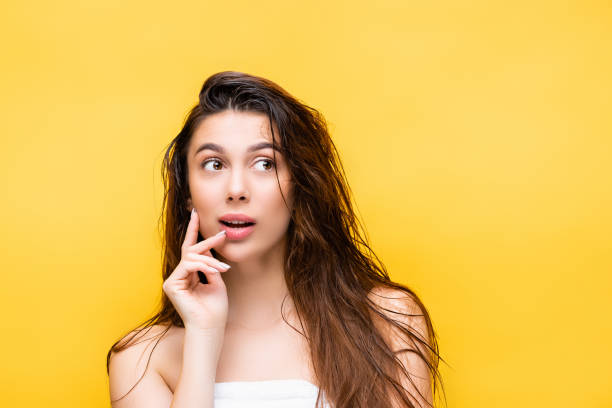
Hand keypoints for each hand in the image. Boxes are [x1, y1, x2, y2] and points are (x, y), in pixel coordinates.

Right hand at [162, 209, 229, 331]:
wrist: (210, 326)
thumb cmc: (215, 308)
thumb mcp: (217, 281)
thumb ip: (211, 266)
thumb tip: (207, 252)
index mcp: (190, 275)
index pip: (191, 250)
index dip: (194, 231)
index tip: (196, 213)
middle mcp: (180, 276)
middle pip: (191, 250)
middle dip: (207, 241)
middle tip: (222, 234)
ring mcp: (173, 280)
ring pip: (192, 257)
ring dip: (211, 261)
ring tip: (224, 269)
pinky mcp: (171, 285)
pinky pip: (189, 266)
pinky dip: (204, 266)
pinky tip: (215, 272)